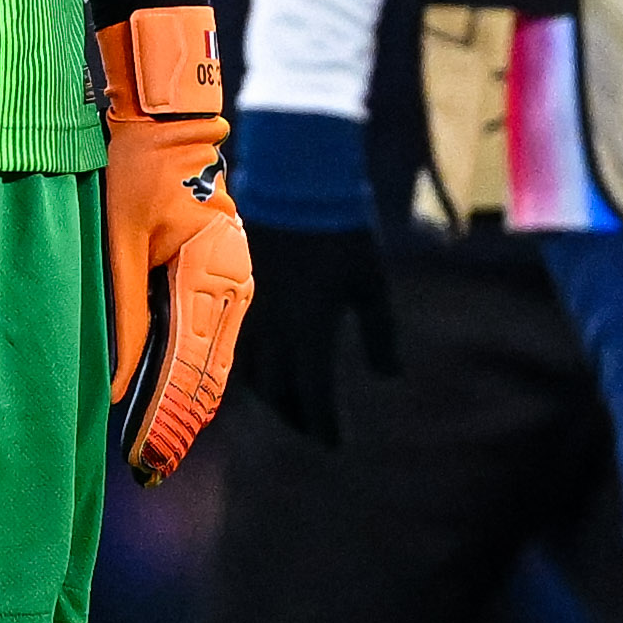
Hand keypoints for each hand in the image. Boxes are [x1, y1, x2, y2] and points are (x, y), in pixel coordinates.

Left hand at [96, 0, 253, 482]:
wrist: (169, 118)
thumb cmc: (134, 169)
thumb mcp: (116, 239)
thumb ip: (117, 314)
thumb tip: (112, 385)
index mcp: (211, 277)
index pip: (189, 370)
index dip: (166, 422)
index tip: (144, 462)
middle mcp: (234, 287)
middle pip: (209, 378)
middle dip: (179, 427)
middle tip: (149, 472)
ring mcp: (235, 283)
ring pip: (213, 365)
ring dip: (187, 408)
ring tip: (155, 451)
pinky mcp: (224, 278)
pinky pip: (211, 342)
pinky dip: (192, 378)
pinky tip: (167, 402)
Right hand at [226, 221, 399, 446]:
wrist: (294, 178)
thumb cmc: (342, 230)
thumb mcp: (371, 283)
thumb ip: (381, 334)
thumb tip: (389, 377)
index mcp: (311, 331)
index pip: (314, 396)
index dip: (323, 426)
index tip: (333, 444)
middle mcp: (276, 329)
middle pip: (279, 392)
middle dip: (295, 415)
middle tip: (310, 427)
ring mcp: (251, 308)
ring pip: (251, 371)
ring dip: (268, 394)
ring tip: (284, 401)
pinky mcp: (236, 287)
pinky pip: (234, 340)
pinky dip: (246, 363)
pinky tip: (256, 362)